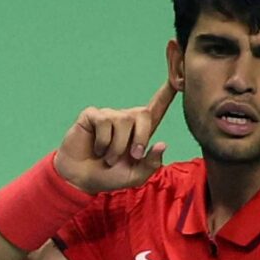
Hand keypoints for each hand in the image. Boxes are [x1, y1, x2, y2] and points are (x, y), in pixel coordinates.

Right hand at [54, 80, 176, 193]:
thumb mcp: (135, 176)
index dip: (167, 93)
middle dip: (140, 137)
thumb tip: (162, 144)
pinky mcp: (91, 115)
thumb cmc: (109, 176)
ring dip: (117, 146)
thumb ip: (151, 164)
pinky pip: (104, 122)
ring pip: (122, 121)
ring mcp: (108, 115)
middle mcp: (126, 119)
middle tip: (131, 156)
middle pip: (143, 113)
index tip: (179, 79)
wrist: (80, 180)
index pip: (157, 107)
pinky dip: (103, 141)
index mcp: (141, 131)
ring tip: (108, 158)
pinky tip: (97, 148)